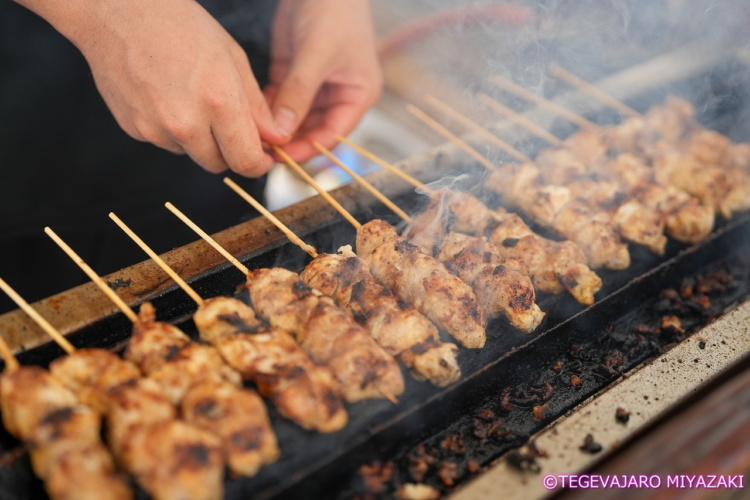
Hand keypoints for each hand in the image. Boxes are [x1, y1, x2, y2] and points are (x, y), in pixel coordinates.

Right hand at [23, 0, 285, 175]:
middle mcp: (186, 122)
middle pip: (219, 165)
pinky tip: (167, 96)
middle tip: (228, 124)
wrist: (117, 11)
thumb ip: (256, 107)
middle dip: (230, 152)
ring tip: (191, 98)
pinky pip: (166, 142)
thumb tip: (275, 139)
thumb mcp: (232, 58)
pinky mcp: (135, 129)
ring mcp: (156, 128)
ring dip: (200, 140)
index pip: (246, 162)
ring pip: (192, 154)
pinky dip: (173, 130)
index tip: (261, 157)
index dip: (258, 164)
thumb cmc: (179, 25)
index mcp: (219, 102)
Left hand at [265, 0, 381, 161]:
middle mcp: (337, 95)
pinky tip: (250, 116)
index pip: (333, 134)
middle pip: (312, 130)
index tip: (282, 158)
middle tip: (261, 150)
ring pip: (292, 118)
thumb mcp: (317, 55)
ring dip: (275, 127)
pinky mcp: (293, 74)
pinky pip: (278, 101)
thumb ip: (298, 95)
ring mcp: (314, 86)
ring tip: (252, 136)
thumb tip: (281, 133)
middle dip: (288, 140)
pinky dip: (265, 109)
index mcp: (358, 95)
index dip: (308, 149)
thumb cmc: (334, 11)